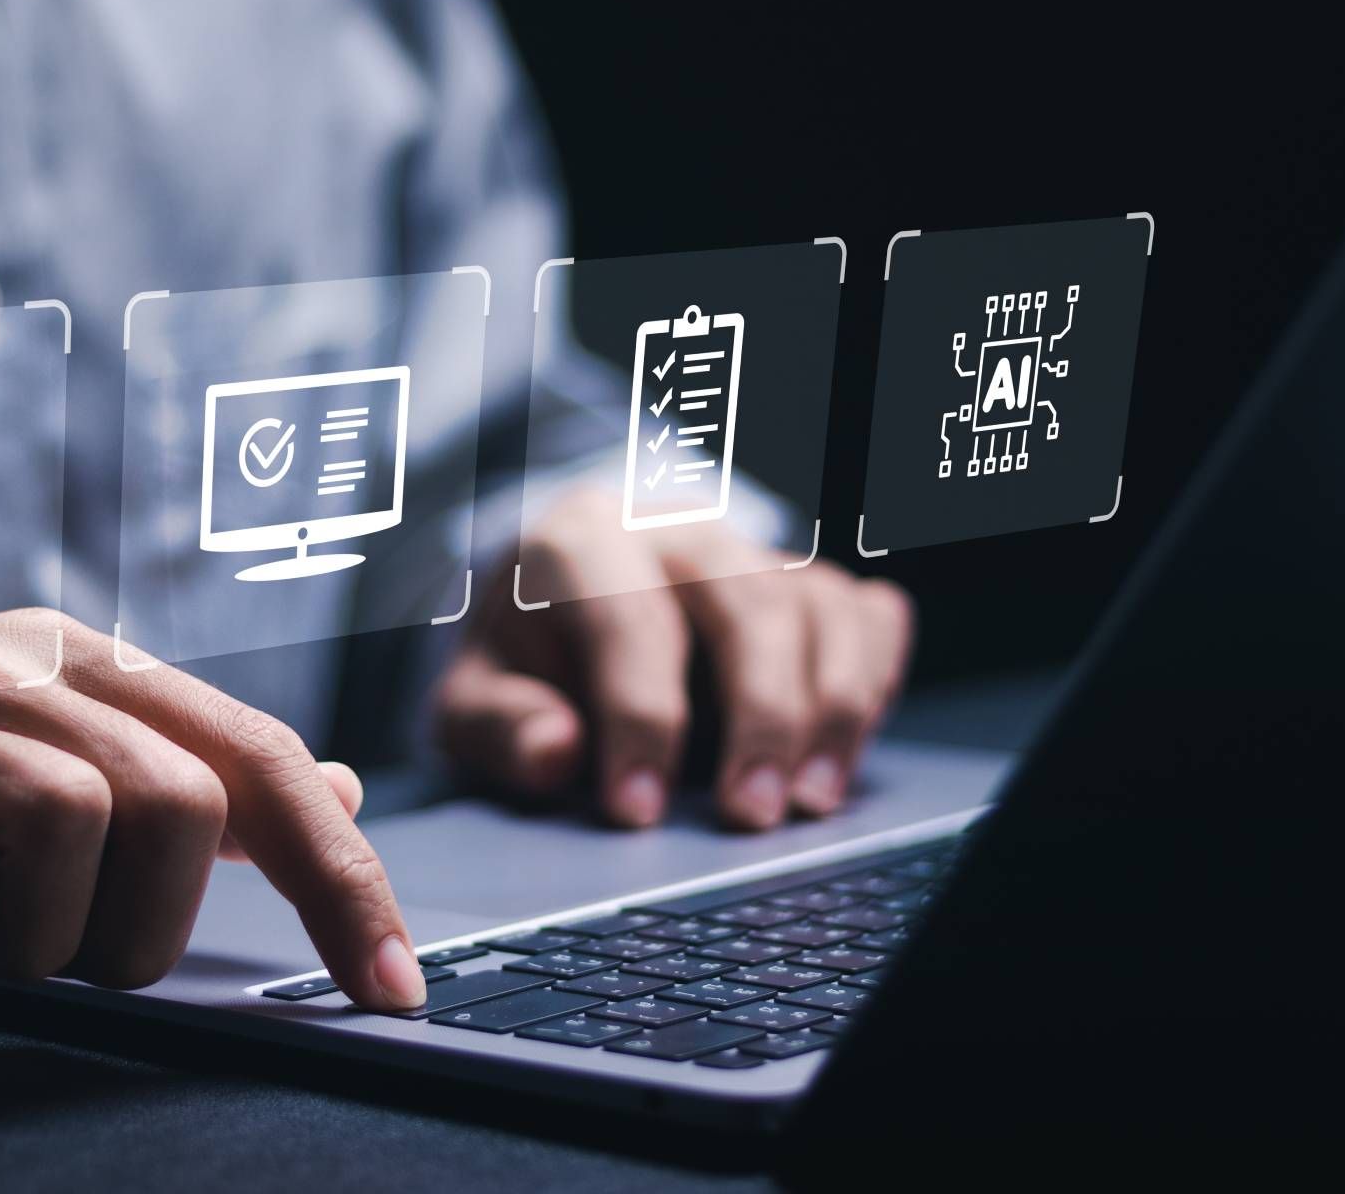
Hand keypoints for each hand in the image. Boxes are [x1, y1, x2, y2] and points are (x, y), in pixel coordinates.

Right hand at [0, 611, 425, 1009]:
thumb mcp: (28, 760)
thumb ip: (177, 769)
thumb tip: (335, 786)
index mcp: (89, 664)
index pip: (264, 760)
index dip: (345, 879)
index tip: (392, 986)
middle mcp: (25, 666)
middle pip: (193, 801)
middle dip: (156, 930)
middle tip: (73, 968)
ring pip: (84, 820)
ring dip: (47, 939)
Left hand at [434, 490, 913, 829]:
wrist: (561, 607)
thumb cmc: (524, 663)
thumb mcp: (473, 700)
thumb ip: (502, 728)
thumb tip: (555, 754)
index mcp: (582, 543)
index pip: (628, 616)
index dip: (639, 718)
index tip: (638, 810)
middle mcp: (679, 531)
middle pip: (747, 599)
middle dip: (759, 713)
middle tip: (751, 814)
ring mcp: (754, 552)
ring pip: (819, 607)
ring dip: (831, 708)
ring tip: (811, 802)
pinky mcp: (809, 585)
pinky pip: (867, 616)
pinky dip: (871, 680)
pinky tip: (842, 753)